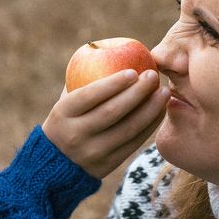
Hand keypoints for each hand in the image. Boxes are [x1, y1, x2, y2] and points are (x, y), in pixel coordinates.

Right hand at [42, 69, 167, 178]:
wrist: (54, 166)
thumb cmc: (64, 122)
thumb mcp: (63, 104)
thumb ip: (80, 83)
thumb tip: (105, 52)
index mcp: (62, 113)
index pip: (90, 95)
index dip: (113, 83)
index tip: (133, 71)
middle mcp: (77, 133)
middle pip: (112, 111)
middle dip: (137, 92)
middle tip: (153, 75)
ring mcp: (93, 151)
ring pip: (128, 129)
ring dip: (150, 109)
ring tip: (164, 92)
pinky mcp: (108, 164)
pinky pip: (133, 143)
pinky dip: (149, 125)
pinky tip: (160, 110)